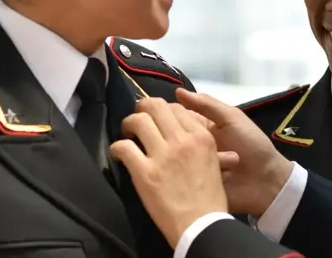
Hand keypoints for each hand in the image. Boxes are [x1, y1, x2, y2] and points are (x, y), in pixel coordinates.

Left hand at [110, 97, 227, 246]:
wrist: (200, 224)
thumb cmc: (210, 198)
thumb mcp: (214, 163)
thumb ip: (201, 145)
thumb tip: (187, 134)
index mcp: (201, 137)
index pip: (177, 108)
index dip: (163, 110)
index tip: (158, 119)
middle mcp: (182, 140)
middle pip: (155, 106)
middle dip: (143, 109)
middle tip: (139, 118)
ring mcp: (162, 155)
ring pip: (138, 121)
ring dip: (128, 124)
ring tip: (127, 134)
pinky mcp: (145, 172)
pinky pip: (124, 147)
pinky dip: (117, 147)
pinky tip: (118, 153)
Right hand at [176, 89, 293, 216]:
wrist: (266, 180)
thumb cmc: (252, 144)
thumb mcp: (232, 119)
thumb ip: (207, 105)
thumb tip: (178, 91)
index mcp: (202, 126)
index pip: (176, 116)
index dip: (166, 114)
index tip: (154, 113)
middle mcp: (194, 144)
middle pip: (172, 137)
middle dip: (170, 138)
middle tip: (169, 139)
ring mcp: (193, 165)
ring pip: (175, 157)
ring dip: (180, 157)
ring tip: (188, 158)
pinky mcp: (195, 183)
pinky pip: (182, 177)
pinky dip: (183, 175)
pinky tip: (185, 174)